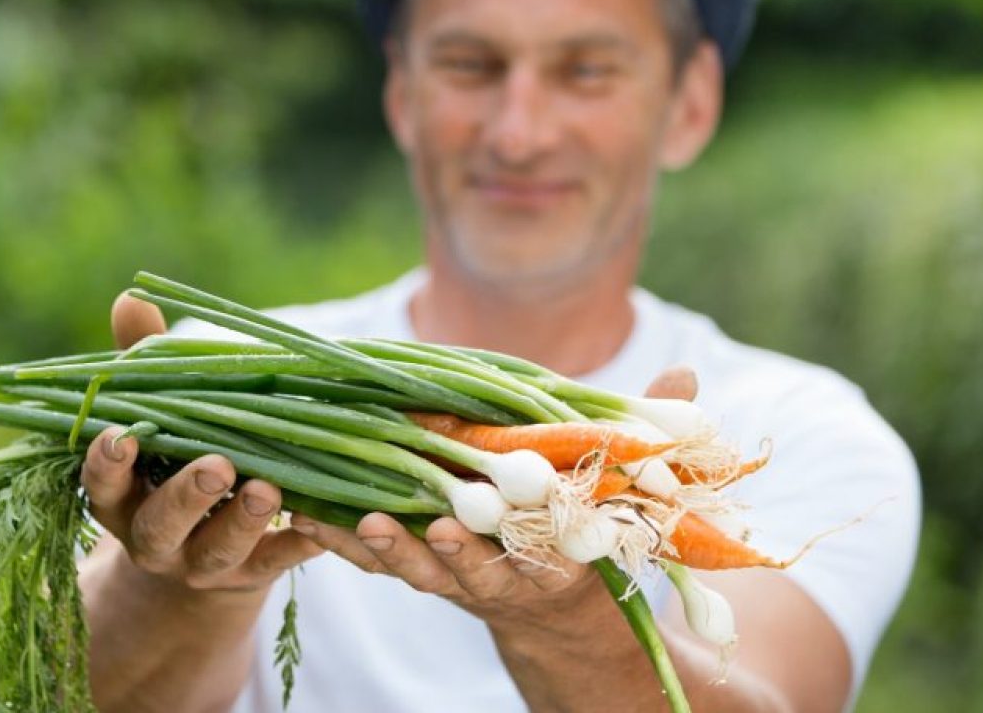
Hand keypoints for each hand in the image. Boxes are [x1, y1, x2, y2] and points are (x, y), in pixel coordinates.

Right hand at [79, 293, 323, 593]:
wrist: (199, 563)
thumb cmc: (169, 465)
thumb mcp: (152, 419)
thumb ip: (140, 365)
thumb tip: (129, 299)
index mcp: (122, 499)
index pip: (103, 485)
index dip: (107, 465)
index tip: (119, 437)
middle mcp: (156, 538)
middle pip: (162, 525)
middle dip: (187, 497)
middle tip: (216, 466)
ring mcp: (204, 562)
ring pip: (220, 549)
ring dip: (244, 520)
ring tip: (268, 487)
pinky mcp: (253, 574)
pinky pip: (278, 561)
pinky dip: (300, 542)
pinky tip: (322, 519)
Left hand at [291, 364, 700, 633]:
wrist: (556, 608)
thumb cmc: (588, 530)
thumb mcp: (625, 492)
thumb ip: (644, 433)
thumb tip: (687, 374)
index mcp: (552, 557)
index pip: (524, 549)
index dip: (497, 538)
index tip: (466, 522)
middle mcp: (499, 575)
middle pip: (460, 570)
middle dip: (430, 552)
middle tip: (403, 527)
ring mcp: (453, 576)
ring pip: (409, 569)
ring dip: (372, 547)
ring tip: (340, 520)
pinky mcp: (417, 565)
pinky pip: (373, 558)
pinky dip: (335, 538)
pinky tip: (295, 512)